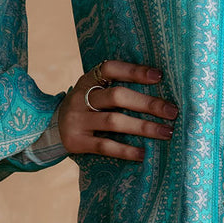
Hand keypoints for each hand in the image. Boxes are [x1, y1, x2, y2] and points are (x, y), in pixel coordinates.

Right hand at [58, 60, 178, 162]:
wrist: (52, 127)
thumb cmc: (87, 106)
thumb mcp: (94, 90)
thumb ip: (117, 87)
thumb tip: (160, 89)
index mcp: (88, 79)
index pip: (111, 69)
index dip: (135, 71)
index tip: (159, 76)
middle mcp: (80, 97)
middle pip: (117, 96)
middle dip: (147, 104)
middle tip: (172, 112)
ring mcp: (77, 120)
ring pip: (114, 121)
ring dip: (143, 127)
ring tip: (166, 132)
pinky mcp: (76, 142)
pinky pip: (105, 146)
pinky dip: (126, 150)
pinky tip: (143, 153)